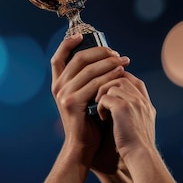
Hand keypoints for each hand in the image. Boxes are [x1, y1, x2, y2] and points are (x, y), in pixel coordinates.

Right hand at [50, 34, 129, 164]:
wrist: (84, 147)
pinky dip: (109, 77)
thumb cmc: (89, 122)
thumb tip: (104, 59)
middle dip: (99, 52)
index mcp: (58, 84)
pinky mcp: (73, 103)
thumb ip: (88, 80)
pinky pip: (94, 84)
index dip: (68, 44)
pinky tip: (120, 74)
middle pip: (78, 59)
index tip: (81, 35)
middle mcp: (58, 87)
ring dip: (108, 63)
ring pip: (88, 70)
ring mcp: (64, 95)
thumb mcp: (84, 97)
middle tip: (117, 53)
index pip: (58, 58)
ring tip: (124, 61)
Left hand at [95, 72, 155, 160]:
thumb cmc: (135, 146)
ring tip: (100, 108)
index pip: (133, 80)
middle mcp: (142, 99)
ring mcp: (134, 101)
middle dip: (106, 84)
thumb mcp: (138, 125)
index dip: (118, 80)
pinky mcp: (123, 107)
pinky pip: (105, 97)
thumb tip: (113, 102)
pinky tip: (101, 118)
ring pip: (112, 84)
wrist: (140, 158)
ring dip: (102, 94)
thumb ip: (130, 111)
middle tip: (99, 98)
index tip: (107, 90)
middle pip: (121, 77)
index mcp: (146, 103)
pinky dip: (100, 106)